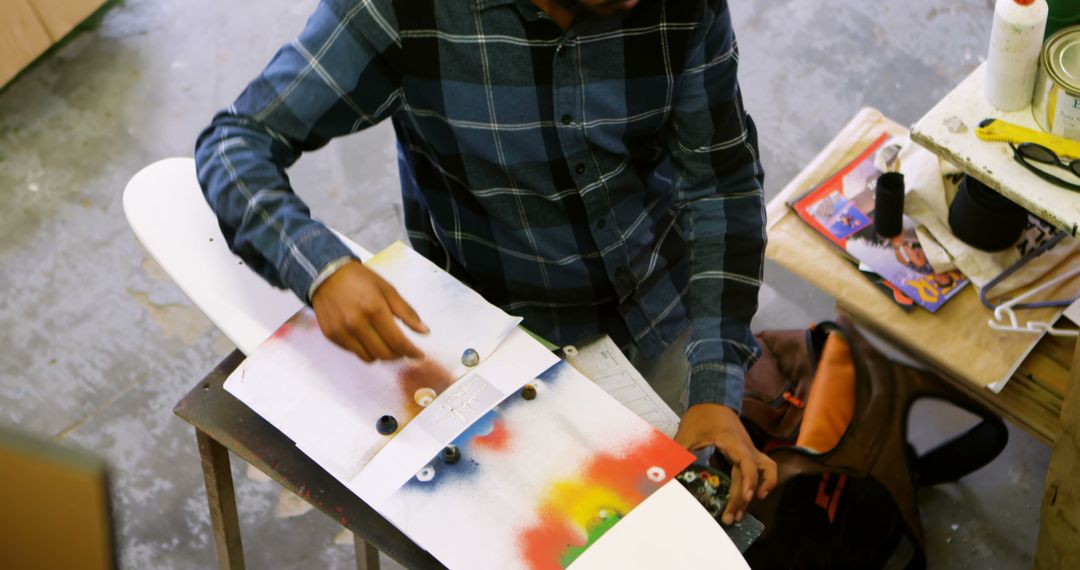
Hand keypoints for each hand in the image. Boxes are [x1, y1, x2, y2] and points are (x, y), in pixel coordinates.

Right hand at [311, 260, 428, 361]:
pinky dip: (365, 349)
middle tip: (402, 348)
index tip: (419, 355)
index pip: (397, 341)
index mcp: (374, 309)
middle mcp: (356, 324)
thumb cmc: (361, 279)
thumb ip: (406, 312)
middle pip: (384, 354)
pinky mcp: (331, 336)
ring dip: (381, 355)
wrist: (326, 274)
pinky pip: (354, 352)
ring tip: (385, 344)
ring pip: (368, 358)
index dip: (411, 351)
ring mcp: (342, 332)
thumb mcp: (387, 289)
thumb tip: (425, 332)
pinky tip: (367, 337)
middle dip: (398, 355)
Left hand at [674, 403, 776, 524]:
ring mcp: (749, 451)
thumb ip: (675, 454)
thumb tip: (661, 473)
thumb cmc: (701, 416)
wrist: (712, 400)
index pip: (748, 464)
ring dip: (752, 492)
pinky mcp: (747, 453)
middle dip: (742, 499)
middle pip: (751, 476)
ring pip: (760, 474)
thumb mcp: (686, 434)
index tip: (745, 498)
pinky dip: (763, 480)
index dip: (748, 482)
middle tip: (729, 518)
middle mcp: (746, 449)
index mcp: (734, 443)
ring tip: (740, 512)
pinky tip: (754, 496)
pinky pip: (762, 468)